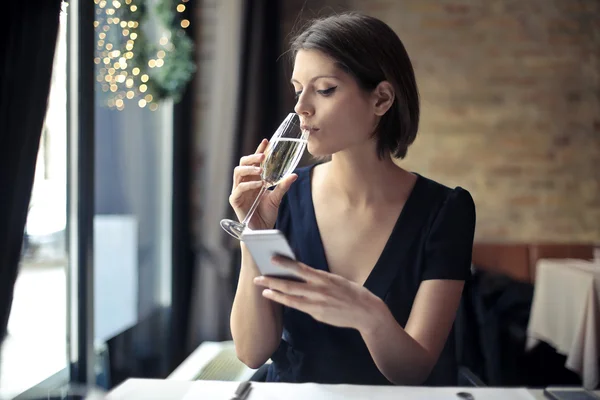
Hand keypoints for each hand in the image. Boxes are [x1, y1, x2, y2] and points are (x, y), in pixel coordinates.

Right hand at [229, 139, 296, 229]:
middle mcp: (244, 182)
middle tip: (263, 156)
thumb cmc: (267, 214)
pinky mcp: (235, 200)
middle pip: (243, 163)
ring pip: (238, 173)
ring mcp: (238, 191)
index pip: (254, 161)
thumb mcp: (277, 197)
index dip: (259, 151)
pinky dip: (249, 185)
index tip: (266, 141)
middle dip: (252, 157)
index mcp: (253, 179)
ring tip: (260, 170)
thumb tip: (294, 175)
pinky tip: (259, 184)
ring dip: (250, 169)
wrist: (262, 230)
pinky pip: (240, 188)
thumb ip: (283, 186)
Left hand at [253, 256, 387, 331]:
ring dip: (275, 293)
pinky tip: (278, 299)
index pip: (300, 268)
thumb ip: (319, 279)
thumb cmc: (352, 293)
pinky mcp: (317, 314)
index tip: (272, 258)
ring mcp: (317, 304)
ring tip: (263, 290)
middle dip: (272, 280)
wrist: (366, 312)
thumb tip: (303, 274)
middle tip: (258, 277)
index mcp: (324, 278)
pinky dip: (286, 302)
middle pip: (290, 285)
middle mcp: (319, 290)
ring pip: (290, 298)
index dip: (285, 263)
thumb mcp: (336, 280)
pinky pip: (298, 307)